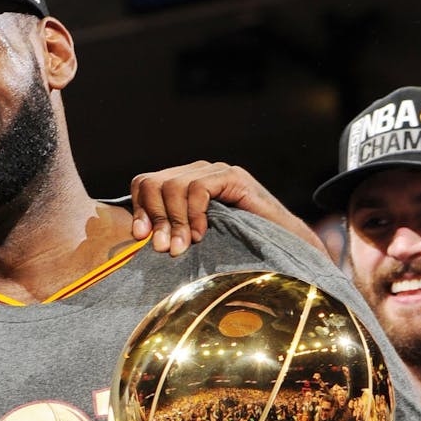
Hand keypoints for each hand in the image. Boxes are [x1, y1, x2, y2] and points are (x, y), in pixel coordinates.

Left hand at [130, 161, 326, 256]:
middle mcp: (197, 171)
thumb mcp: (193, 240)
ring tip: (182, 247)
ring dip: (173, 222)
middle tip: (164, 248)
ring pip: (173, 186)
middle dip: (155, 218)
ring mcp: (216, 171)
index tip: (141, 239)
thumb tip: (137, 237)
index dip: (140, 209)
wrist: (283, 246)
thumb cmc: (237, 247)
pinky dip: (194, 214)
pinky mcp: (233, 177)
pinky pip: (198, 189)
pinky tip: (202, 235)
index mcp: (184, 183)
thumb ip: (169, 233)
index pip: (145, 183)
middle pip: (153, 182)